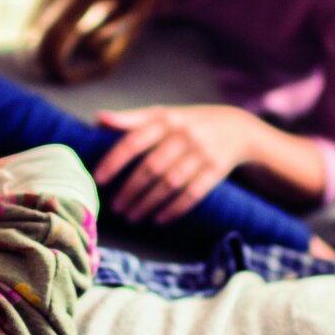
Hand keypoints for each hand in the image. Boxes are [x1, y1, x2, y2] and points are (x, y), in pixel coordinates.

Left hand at [94, 105, 259, 223]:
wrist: (237, 128)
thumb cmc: (188, 122)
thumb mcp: (163, 115)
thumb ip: (131, 119)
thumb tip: (99, 119)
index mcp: (166, 120)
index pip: (134, 142)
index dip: (114, 162)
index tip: (98, 180)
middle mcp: (184, 135)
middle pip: (151, 167)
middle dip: (130, 190)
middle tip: (114, 208)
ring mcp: (202, 153)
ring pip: (170, 184)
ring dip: (148, 203)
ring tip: (130, 217)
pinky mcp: (216, 170)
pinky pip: (192, 194)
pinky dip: (174, 209)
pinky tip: (158, 220)